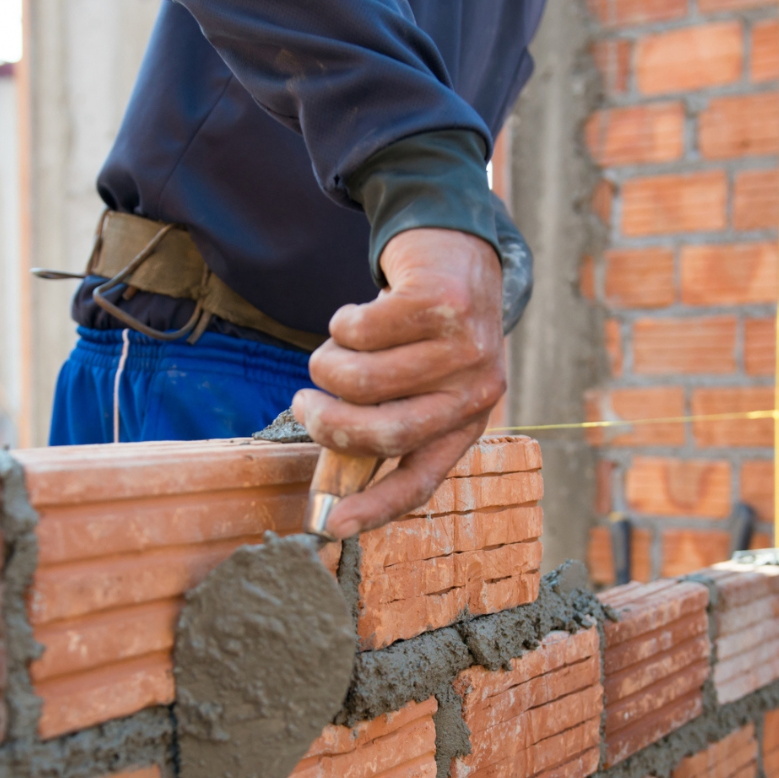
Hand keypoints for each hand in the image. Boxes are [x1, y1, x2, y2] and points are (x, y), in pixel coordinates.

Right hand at [292, 227, 505, 537]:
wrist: (456, 252)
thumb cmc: (423, 332)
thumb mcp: (418, 385)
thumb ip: (383, 425)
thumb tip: (333, 485)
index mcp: (466, 424)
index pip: (420, 480)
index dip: (375, 507)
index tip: (331, 524)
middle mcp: (475, 392)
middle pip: (384, 433)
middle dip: (327, 423)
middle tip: (304, 404)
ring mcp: (465, 348)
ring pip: (362, 380)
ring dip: (328, 364)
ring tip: (334, 349)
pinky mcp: (443, 303)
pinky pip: (361, 331)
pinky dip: (342, 323)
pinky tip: (359, 313)